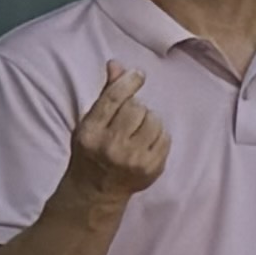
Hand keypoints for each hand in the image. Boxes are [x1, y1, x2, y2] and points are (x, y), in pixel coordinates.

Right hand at [61, 62, 167, 209]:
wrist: (96, 190)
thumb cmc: (92, 150)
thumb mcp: (90, 122)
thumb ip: (106, 94)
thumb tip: (117, 64)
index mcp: (90, 132)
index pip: (113, 98)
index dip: (128, 81)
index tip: (138, 74)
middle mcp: (110, 146)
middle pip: (136, 108)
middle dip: (136, 107)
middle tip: (128, 118)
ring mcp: (132, 159)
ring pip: (154, 120)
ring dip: (149, 119)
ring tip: (136, 130)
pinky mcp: (151, 168)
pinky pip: (165, 137)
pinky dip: (159, 134)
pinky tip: (146, 142)